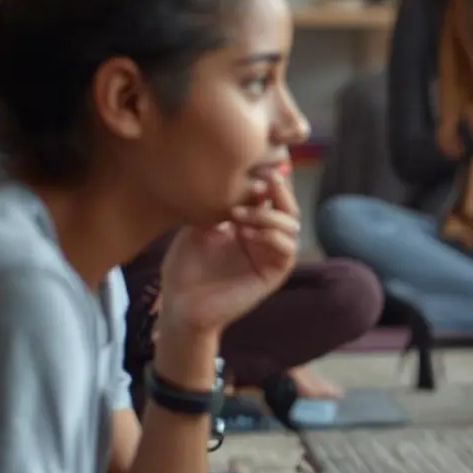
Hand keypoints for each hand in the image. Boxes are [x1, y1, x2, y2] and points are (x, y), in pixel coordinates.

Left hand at [157, 164, 300, 335]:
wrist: (182, 305)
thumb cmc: (185, 269)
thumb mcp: (196, 228)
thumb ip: (217, 206)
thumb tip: (235, 180)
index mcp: (247, 224)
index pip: (267, 197)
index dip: (266, 181)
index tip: (252, 167)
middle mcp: (263, 237)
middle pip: (286, 207)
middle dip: (278, 191)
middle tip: (263, 179)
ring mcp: (270, 255)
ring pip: (291, 226)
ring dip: (269, 215)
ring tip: (240, 213)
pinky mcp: (274, 274)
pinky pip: (288, 250)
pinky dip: (272, 236)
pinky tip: (247, 233)